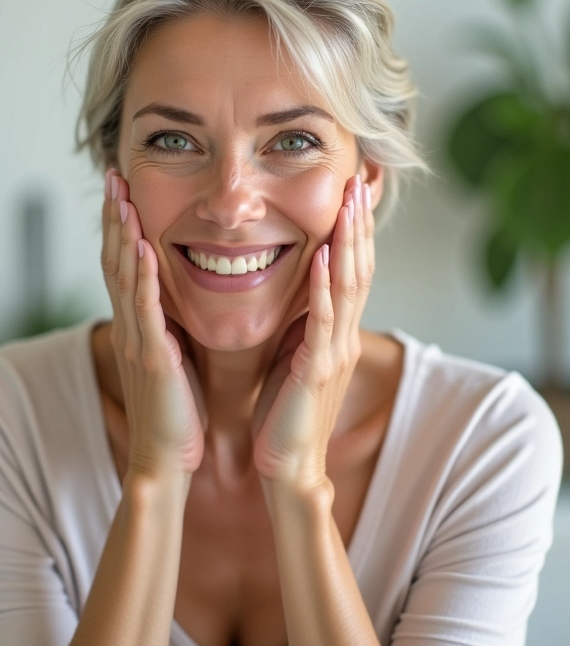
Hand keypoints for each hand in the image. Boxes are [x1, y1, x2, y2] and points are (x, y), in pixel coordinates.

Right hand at [101, 170, 206, 479]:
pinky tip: (140, 247)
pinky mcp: (153, 357)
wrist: (164, 459)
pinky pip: (145, 310)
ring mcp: (138, 340)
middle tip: (112, 177)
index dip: (119, 226)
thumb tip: (167, 301)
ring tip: (121, 196)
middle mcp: (130, 327)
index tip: (121, 191)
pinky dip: (141, 277)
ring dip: (121, 234)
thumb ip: (162, 328)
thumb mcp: (166, 360)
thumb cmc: (172, 413)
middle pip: (114, 260)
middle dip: (113, 217)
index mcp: (137, 326)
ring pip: (123, 277)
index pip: (122, 266)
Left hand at [251, 175, 373, 488]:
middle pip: (358, 269)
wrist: (288, 465)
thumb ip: (306, 324)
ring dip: (349, 243)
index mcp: (335, 332)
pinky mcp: (315, 371)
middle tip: (358, 181)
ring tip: (348, 204)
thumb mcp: (298, 356)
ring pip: (348, 288)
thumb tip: (302, 288)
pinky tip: (323, 257)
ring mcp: (332, 352)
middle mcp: (342, 337)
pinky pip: (322, 322)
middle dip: (358, 224)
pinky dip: (324, 288)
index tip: (350, 192)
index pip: (350, 271)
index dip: (353, 231)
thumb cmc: (287, 411)